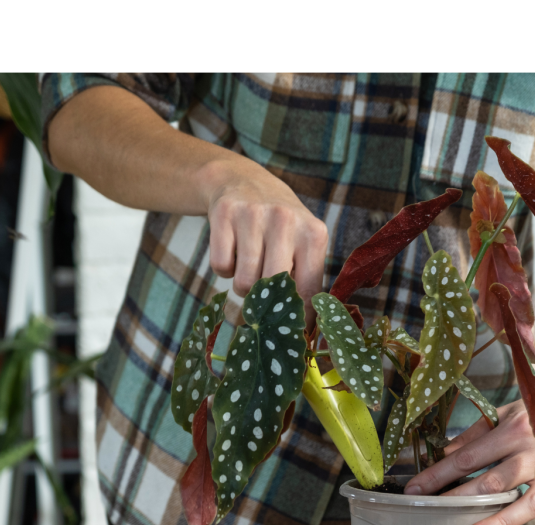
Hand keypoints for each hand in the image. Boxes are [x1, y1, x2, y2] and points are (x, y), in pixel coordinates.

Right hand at [202, 160, 328, 324]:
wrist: (244, 181)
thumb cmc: (280, 226)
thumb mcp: (302, 244)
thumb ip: (305, 281)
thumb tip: (303, 332)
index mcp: (313, 234)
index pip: (309, 291)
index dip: (298, 318)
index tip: (290, 333)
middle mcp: (286, 220)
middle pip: (272, 288)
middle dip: (264, 300)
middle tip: (261, 293)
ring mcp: (253, 214)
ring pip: (244, 282)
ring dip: (242, 285)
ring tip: (249, 266)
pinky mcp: (224, 213)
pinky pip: (221, 266)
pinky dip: (224, 268)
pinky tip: (232, 250)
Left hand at [404, 360, 534, 524]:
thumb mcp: (507, 412)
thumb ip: (476, 433)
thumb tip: (445, 453)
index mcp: (517, 430)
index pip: (471, 456)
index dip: (441, 473)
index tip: (417, 489)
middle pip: (496, 480)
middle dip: (462, 498)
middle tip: (434, 514)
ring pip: (527, 504)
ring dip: (499, 523)